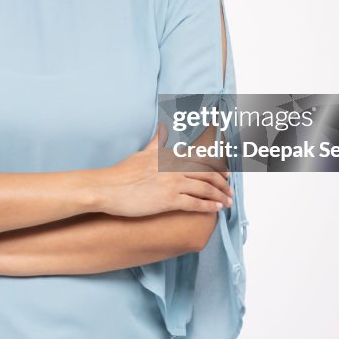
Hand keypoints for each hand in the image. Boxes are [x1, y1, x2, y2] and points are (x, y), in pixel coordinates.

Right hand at [95, 122, 232, 216]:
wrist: (108, 188)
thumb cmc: (122, 173)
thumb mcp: (142, 153)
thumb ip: (156, 142)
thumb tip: (162, 128)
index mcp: (169, 156)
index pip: (200, 159)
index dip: (217, 166)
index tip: (227, 173)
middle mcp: (174, 167)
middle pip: (207, 173)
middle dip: (223, 183)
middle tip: (231, 190)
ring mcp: (172, 184)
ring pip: (205, 188)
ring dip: (220, 196)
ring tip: (227, 202)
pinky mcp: (168, 200)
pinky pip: (195, 204)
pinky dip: (209, 206)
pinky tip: (216, 209)